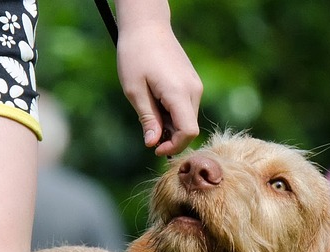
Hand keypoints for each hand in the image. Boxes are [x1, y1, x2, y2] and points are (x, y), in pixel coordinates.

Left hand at [115, 20, 201, 155]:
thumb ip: (148, 119)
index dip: (174, 146)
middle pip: (189, 127)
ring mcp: (195, 85)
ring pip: (188, 118)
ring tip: (149, 108)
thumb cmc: (135, 54)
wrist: (147, 25)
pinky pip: (187, 106)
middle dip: (170, 136)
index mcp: (179, 92)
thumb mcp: (134, 90)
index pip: (188, 132)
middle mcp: (193, 90)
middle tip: (148, 130)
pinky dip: (173, 112)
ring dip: (171, 124)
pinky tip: (157, 101)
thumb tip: (153, 144)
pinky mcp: (193, 82)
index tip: (155, 148)